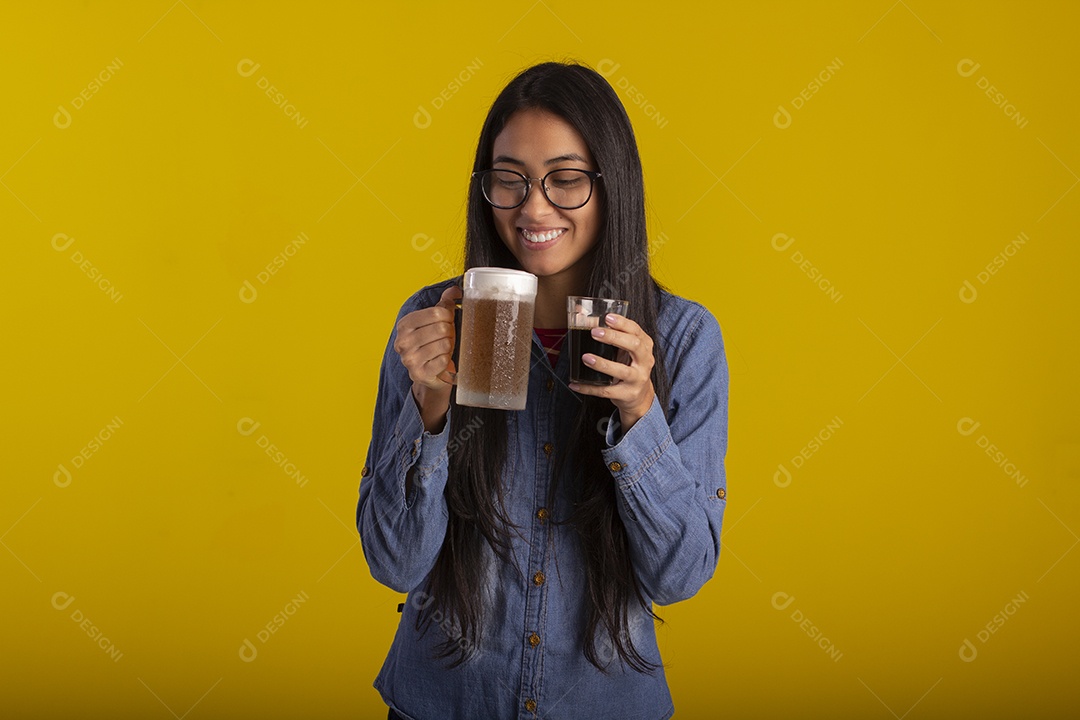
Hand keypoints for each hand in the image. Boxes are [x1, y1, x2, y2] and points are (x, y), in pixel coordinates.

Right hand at [394, 284, 461, 391]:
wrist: (429, 374)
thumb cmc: (434, 344)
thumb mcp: (436, 322)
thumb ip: (444, 304)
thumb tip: (455, 290)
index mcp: (405, 324)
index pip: (436, 312)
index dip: (448, 316)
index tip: (448, 321)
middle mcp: (402, 342)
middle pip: (442, 328)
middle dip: (450, 332)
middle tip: (447, 338)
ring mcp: (409, 359)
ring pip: (444, 344)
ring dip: (449, 347)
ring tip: (444, 349)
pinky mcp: (419, 374)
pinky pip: (444, 360)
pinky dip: (447, 360)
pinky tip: (442, 361)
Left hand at [568, 313, 655, 433]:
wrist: (640, 395)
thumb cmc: (629, 365)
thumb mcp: (626, 349)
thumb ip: (612, 334)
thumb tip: (582, 314)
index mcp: (644, 346)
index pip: (636, 331)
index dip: (623, 323)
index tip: (607, 318)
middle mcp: (645, 362)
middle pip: (634, 346)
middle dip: (614, 338)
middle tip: (594, 332)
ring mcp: (637, 379)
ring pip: (621, 371)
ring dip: (603, 364)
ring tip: (586, 358)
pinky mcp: (627, 394)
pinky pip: (606, 391)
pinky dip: (589, 388)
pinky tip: (575, 384)